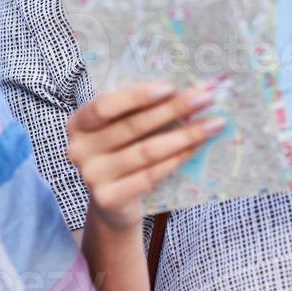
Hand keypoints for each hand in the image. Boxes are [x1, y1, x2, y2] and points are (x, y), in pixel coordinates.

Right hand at [66, 83, 224, 231]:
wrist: (112, 203)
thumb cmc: (120, 151)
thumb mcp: (118, 128)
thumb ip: (136, 110)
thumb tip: (184, 88)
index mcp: (78, 123)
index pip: (105, 105)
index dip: (137, 96)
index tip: (170, 87)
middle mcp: (79, 149)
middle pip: (133, 126)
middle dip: (173, 109)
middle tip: (205, 98)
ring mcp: (92, 176)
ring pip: (147, 151)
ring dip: (185, 135)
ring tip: (213, 123)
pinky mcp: (109, 198)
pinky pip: (152, 174)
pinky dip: (178, 158)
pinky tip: (198, 147)